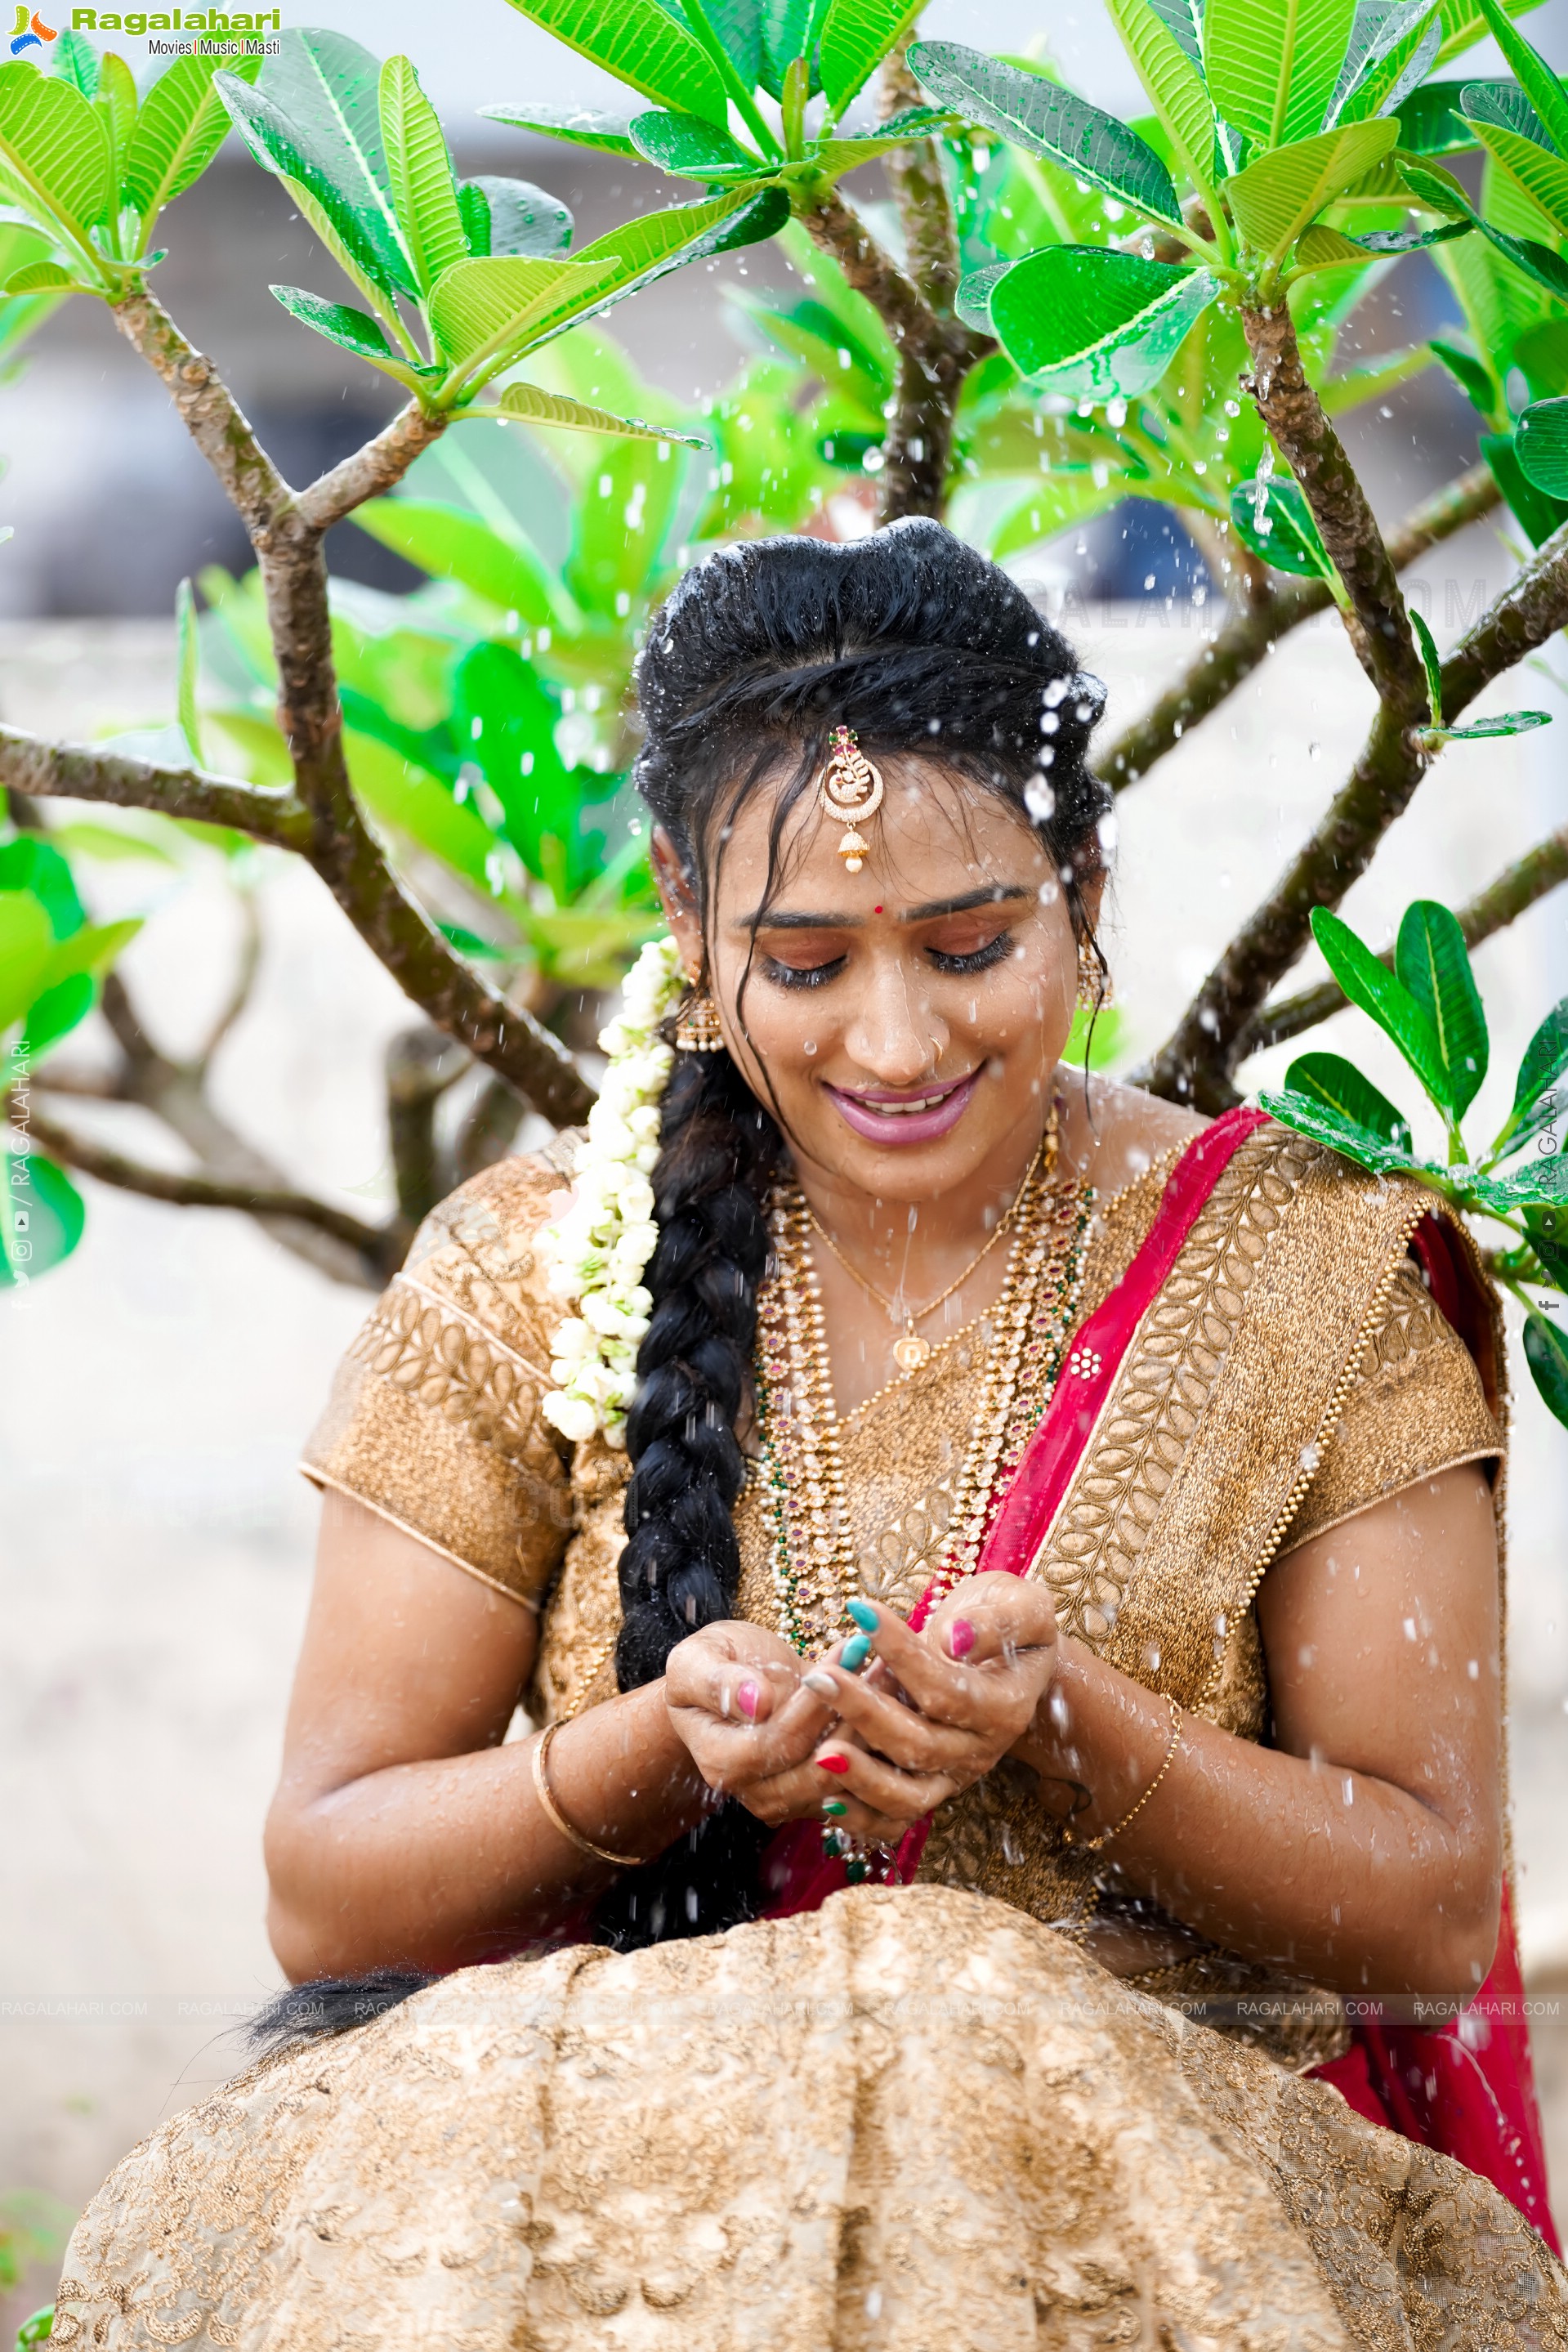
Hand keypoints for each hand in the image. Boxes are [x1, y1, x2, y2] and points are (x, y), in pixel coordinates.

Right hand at [663, 1621, 926, 1840]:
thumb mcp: (698, 1660)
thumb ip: (717, 1681)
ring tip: (895, 1677)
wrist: (732, 1684)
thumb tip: (755, 1701)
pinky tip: (895, 1700)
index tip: (847, 1650)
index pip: (777, 1743)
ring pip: (847, 1782)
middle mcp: (755, 1790)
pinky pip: (860, 1784)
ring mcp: (789, 1799)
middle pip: (817, 1770)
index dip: (814, 1704)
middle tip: (886, 1664)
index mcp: (721, 1761)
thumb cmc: (710, 1665)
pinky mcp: (819, 1795)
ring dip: (876, 1731)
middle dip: (856, 1716)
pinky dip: (883, 1748)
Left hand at [795, 1573, 1058, 1822]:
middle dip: (864, 1711)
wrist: (1012, 1658)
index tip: (861, 1612)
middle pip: (919, 1745)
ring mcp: (953, 1776)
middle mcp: (980, 1751)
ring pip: (906, 1796)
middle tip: (819, 1677)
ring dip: (860, 1775)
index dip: (903, 1654)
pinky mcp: (928, 1790)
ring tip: (818, 1750)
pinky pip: (894, 1820)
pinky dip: (860, 1816)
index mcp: (1005, 1708)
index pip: (947, 1689)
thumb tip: (955, 1639)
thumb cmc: (1009, 1621)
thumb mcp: (1020, 1607)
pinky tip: (823, 1799)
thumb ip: (996, 1621)